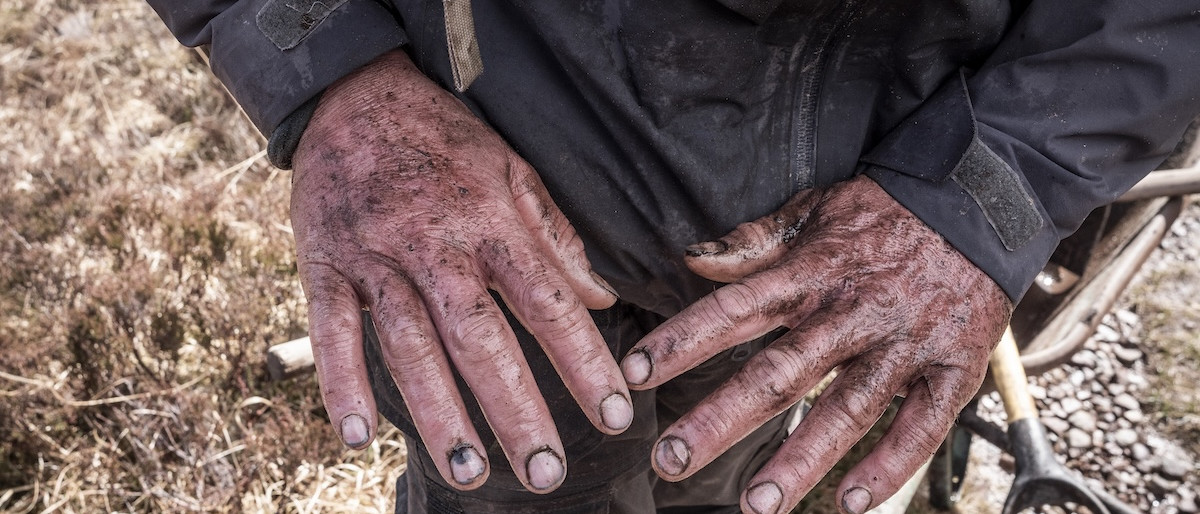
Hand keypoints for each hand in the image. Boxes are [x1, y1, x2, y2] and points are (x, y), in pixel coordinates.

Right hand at [290, 50, 628, 493]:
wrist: (354, 93)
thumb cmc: (444, 139)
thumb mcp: (513, 169)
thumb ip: (555, 238)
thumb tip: (601, 299)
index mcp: (491, 224)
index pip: (548, 304)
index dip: (584, 363)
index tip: (616, 416)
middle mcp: (435, 247)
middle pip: (480, 339)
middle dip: (516, 411)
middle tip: (546, 475)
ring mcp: (376, 259)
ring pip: (410, 346)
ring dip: (438, 414)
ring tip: (469, 472)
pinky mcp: (325, 265)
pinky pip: (331, 331)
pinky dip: (340, 383)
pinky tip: (359, 434)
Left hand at [620, 176, 1011, 512]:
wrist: (980, 205)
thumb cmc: (884, 213)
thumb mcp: (814, 210)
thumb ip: (753, 241)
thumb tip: (690, 259)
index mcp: (811, 273)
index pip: (734, 309)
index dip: (682, 340)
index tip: (633, 372)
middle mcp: (851, 313)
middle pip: (779, 374)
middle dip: (720, 419)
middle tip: (671, 459)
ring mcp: (903, 345)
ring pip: (845, 410)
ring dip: (799, 462)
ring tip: (757, 506)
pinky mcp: (952, 370)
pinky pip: (922, 426)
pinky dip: (890, 466)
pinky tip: (853, 503)